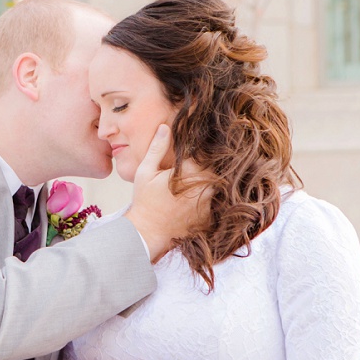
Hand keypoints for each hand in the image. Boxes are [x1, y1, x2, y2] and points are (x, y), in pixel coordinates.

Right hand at [126, 125, 213, 261]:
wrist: (147, 233)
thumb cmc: (144, 201)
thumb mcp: (145, 171)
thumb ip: (157, 148)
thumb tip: (165, 127)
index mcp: (190, 172)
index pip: (203, 155)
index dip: (197, 153)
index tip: (188, 156)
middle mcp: (204, 187)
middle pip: (212, 170)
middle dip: (203, 168)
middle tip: (187, 172)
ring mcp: (208, 204)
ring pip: (215, 186)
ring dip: (206, 183)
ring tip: (188, 187)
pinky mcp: (208, 217)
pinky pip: (214, 203)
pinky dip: (206, 200)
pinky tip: (189, 203)